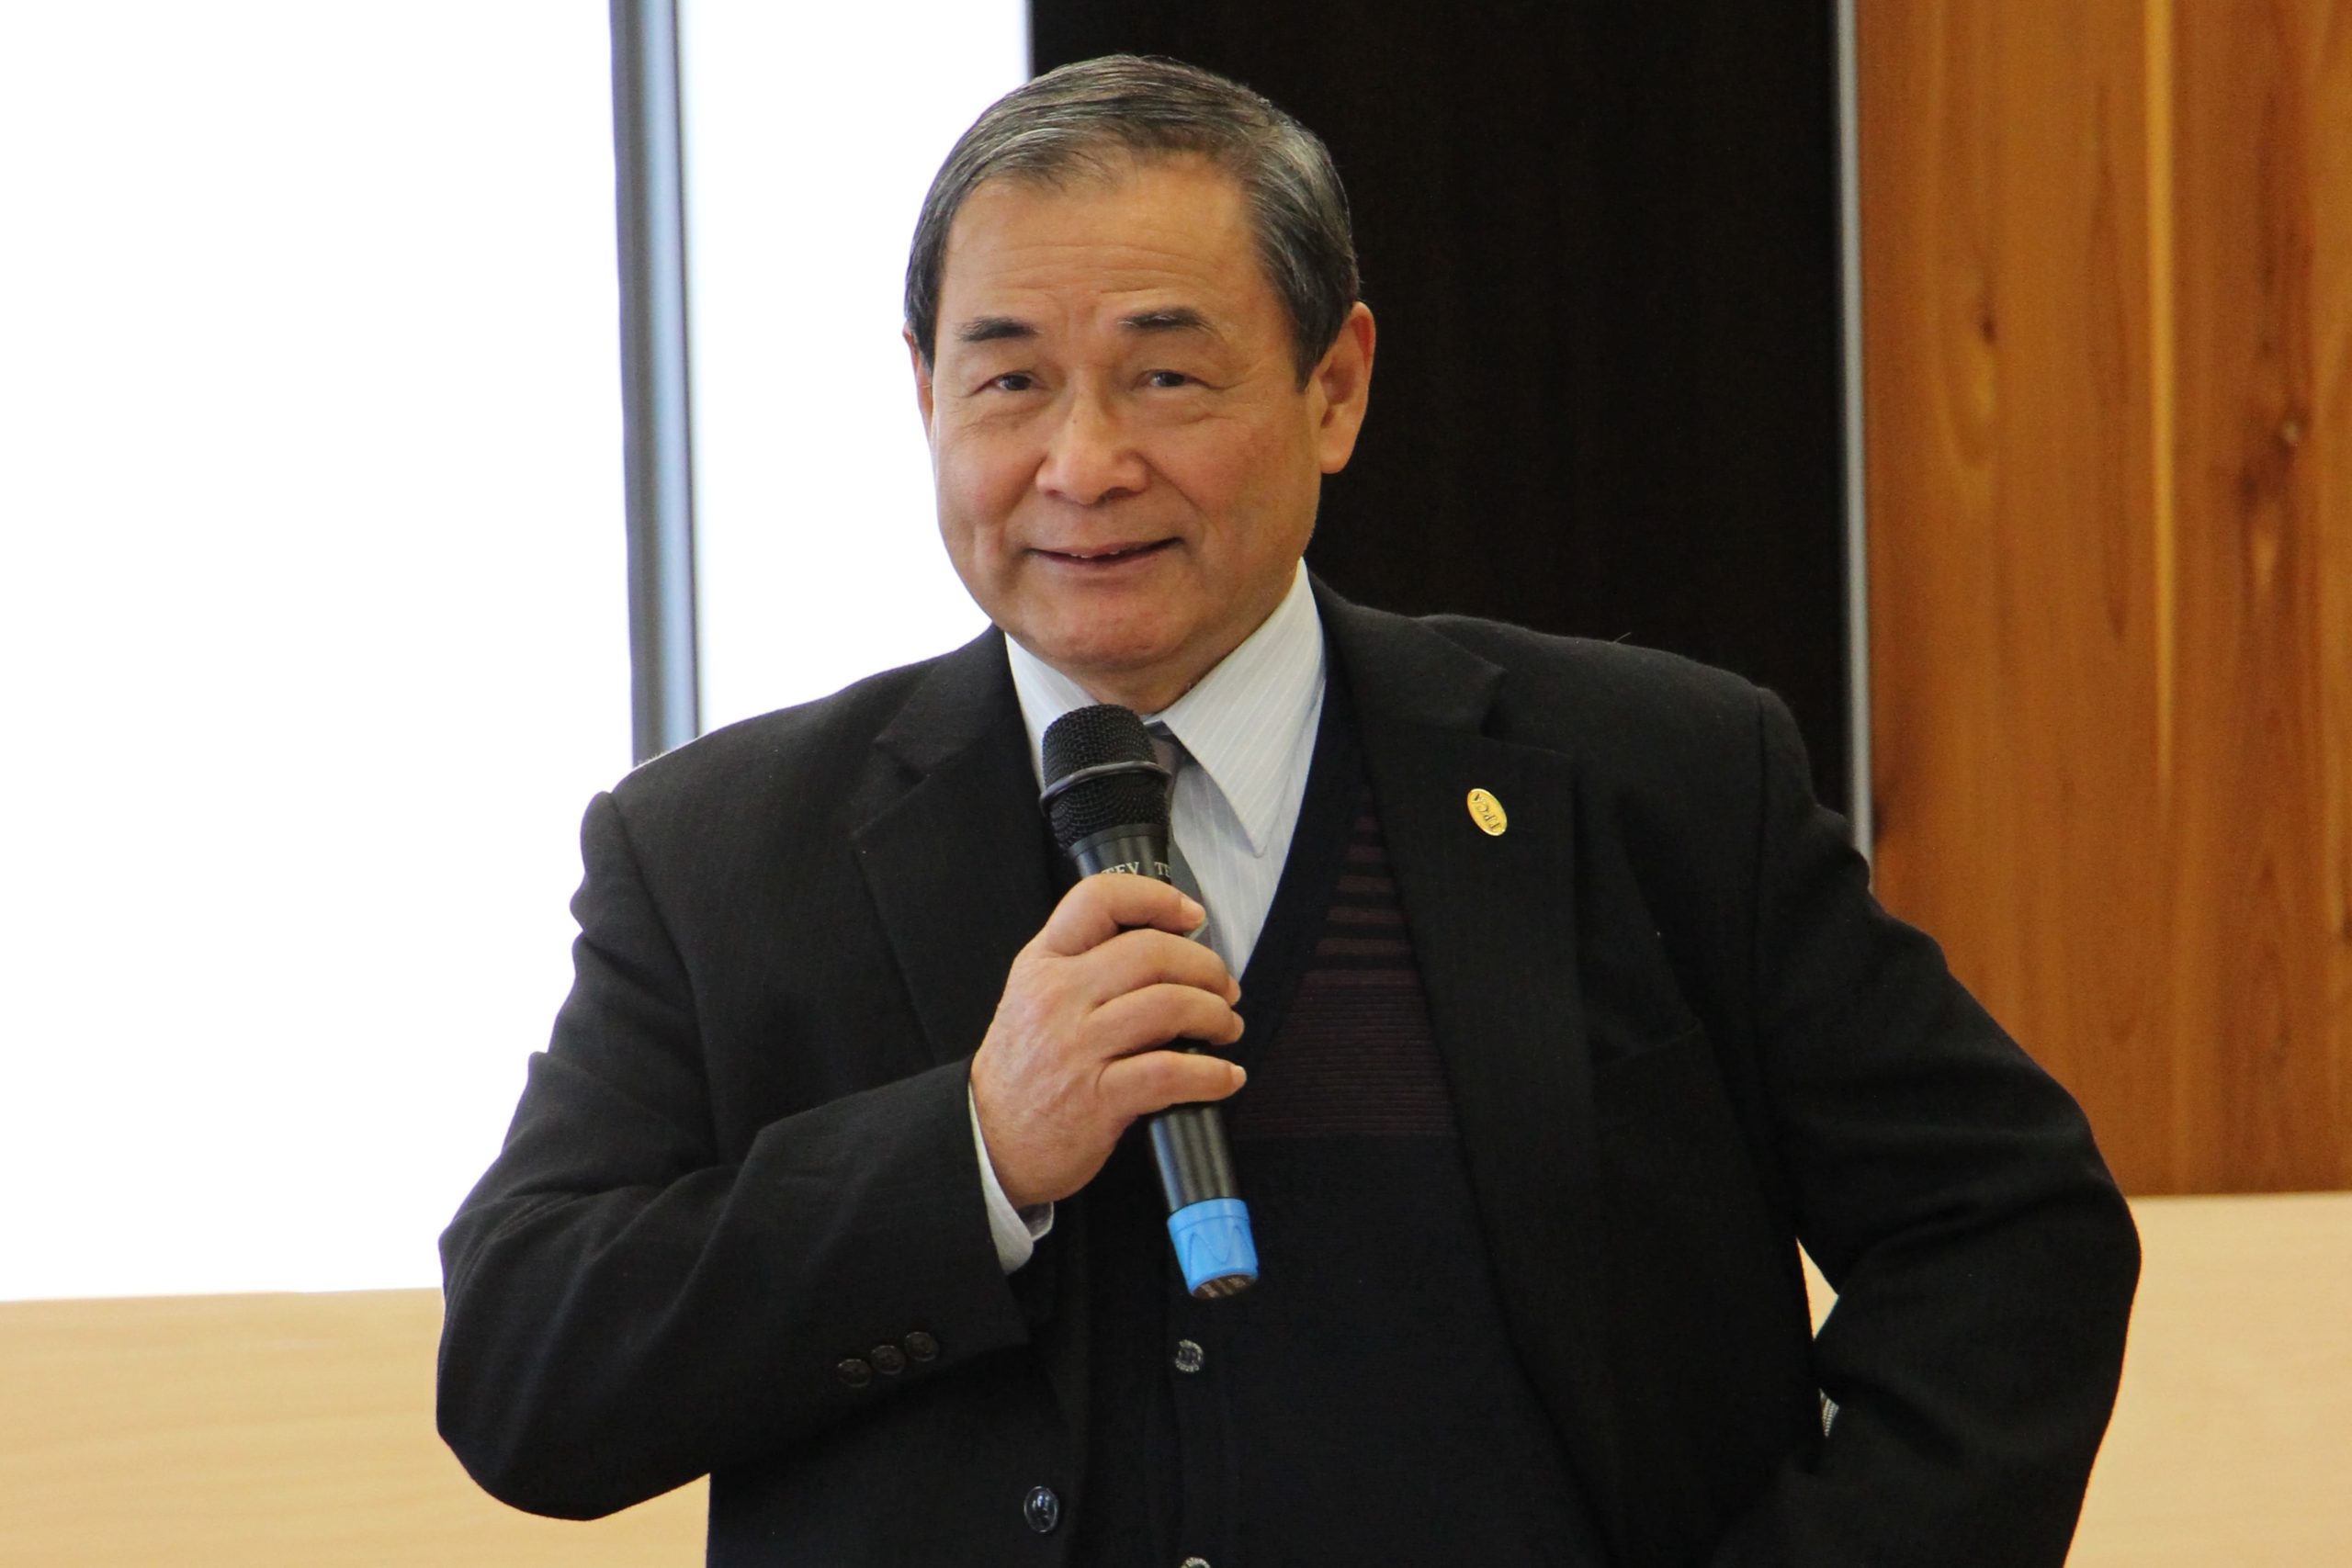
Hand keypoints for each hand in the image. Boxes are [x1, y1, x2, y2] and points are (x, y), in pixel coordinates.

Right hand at [970, 872, 1245, 1208]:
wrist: (991, 1141)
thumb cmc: (1024, 1070)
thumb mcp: (1033, 998)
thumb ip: (1084, 966)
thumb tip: (1167, 950)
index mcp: (1043, 963)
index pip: (1098, 900)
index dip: (1156, 898)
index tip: (1192, 916)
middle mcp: (1058, 997)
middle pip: (1151, 952)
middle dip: (1206, 967)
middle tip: (1223, 988)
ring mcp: (1077, 1048)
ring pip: (1169, 1005)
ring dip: (1215, 1015)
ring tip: (1225, 1027)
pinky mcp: (1098, 1098)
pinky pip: (1171, 1073)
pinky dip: (1212, 1074)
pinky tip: (1224, 1077)